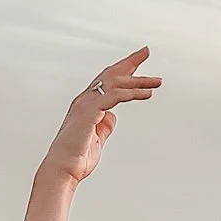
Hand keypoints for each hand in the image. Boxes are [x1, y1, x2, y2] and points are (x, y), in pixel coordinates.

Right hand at [38, 47, 161, 185]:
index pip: (106, 81)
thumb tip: (112, 117)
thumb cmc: (77, 158)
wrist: (63, 168)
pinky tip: (146, 93)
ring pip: (115, 83)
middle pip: (110, 74)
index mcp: (86, 105)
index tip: (137, 59)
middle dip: (129, 62)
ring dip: (138, 80)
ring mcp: (86, 104)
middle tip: (146, 51)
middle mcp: (85, 100)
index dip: (123, 69)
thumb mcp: (97, 139)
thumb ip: (104, 126)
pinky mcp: (90, 111)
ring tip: (157, 81)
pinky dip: (131, 93)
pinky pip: (115, 96)